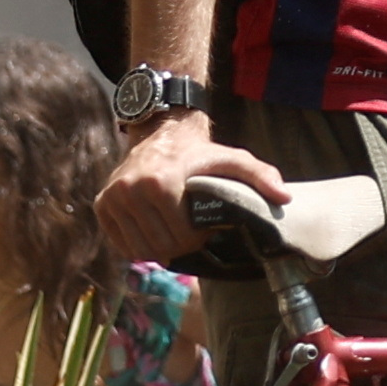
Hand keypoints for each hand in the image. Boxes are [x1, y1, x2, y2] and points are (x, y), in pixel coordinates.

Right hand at [97, 108, 287, 263]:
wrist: (161, 134)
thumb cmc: (200, 154)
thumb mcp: (232, 159)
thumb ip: (260, 175)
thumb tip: (284, 197)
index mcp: (160, 182)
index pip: (182, 238)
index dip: (198, 238)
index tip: (204, 225)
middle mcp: (129, 190)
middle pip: (161, 247)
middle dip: (181, 244)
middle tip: (190, 229)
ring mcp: (112, 199)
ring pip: (141, 251)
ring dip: (161, 248)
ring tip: (174, 230)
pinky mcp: (102, 206)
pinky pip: (123, 246)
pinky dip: (140, 246)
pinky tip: (155, 230)